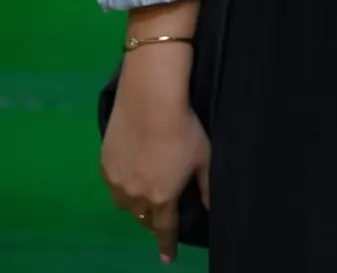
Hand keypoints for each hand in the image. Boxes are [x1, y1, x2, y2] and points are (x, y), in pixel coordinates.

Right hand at [101, 48, 209, 263]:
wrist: (150, 100)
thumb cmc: (183, 128)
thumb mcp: (203, 157)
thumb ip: (206, 185)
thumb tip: (211, 207)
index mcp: (161, 197)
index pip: (165, 229)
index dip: (167, 245)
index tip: (167, 258)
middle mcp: (135, 195)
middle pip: (143, 216)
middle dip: (152, 219)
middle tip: (160, 213)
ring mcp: (117, 179)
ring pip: (125, 202)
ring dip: (135, 203)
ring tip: (144, 192)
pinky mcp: (104, 162)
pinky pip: (113, 183)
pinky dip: (122, 184)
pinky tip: (129, 173)